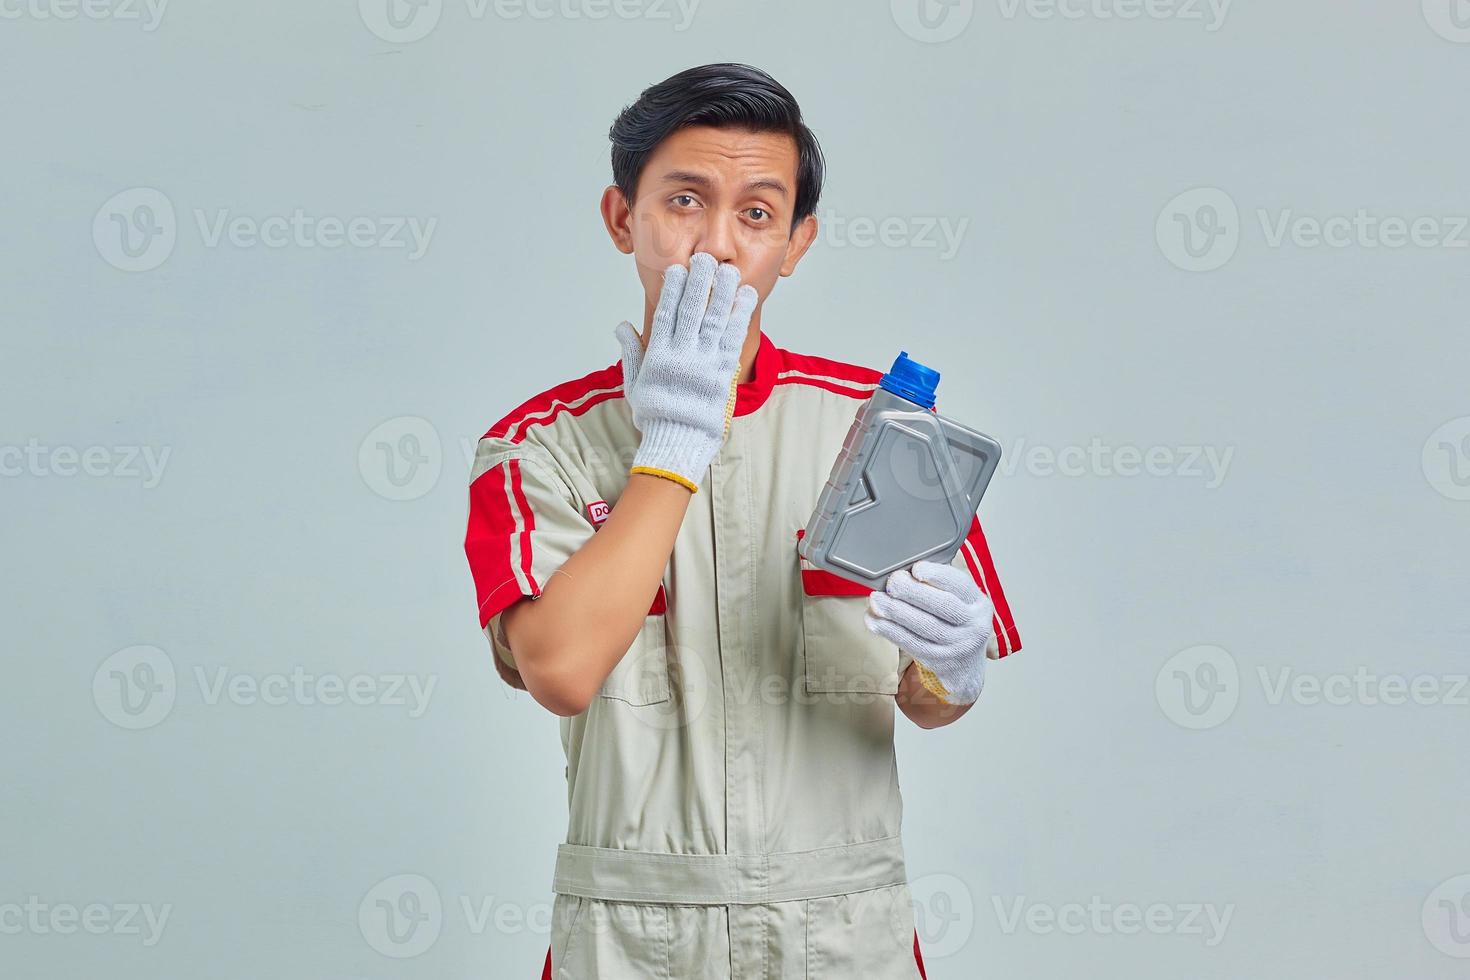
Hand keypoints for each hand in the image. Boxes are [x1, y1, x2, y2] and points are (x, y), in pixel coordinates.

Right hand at [613, 252, 756, 492]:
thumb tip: (622, 326)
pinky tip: (745, 297)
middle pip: (692, 310)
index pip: (666, 313)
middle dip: (699, 281)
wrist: (677, 441)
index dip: (673, 289)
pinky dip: (739, 316)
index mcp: (659, 354)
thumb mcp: (634, 383)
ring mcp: (704, 362)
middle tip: (706, 258)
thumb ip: (631, 352)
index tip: (678, 268)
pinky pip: (733, 338)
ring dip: (722, 292)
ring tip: (727, 270)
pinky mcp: (723, 372)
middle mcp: (682, 354)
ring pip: (714, 319)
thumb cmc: (655, 414)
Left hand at [863, 559, 994, 704]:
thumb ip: (940, 585)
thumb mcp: (961, 602)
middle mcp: (973, 624)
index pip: (960, 585)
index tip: (916, 569)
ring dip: (896, 611)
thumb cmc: (956, 621)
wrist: (965, 666)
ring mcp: (957, 645)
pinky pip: (911, 644)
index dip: (938, 575)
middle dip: (913, 591)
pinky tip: (874, 620)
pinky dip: (890, 631)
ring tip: (876, 600)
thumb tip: (904, 570)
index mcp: (978, 602)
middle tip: (891, 582)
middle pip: (942, 605)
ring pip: (924, 626)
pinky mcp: (938, 660)